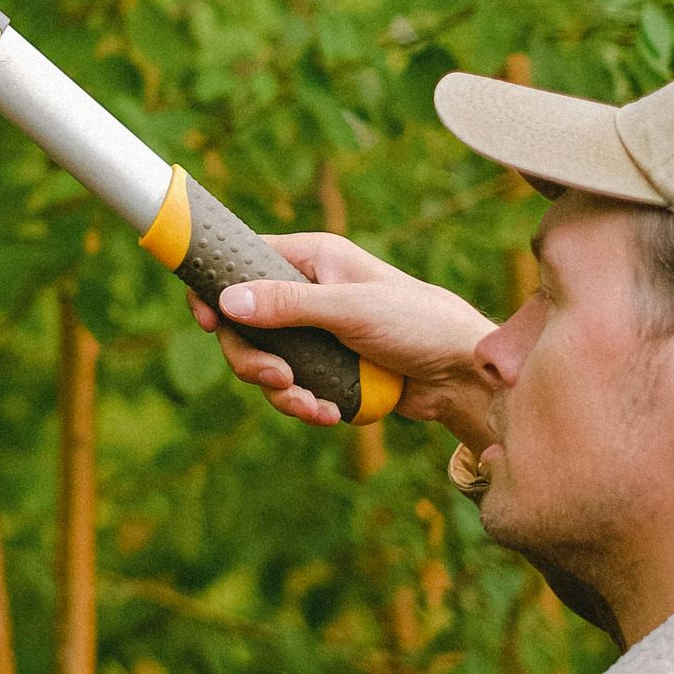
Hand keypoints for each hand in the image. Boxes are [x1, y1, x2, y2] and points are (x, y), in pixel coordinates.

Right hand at [185, 232, 495, 448]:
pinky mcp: (324, 368)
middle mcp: (306, 292)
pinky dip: (303, 403)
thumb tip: (227, 300)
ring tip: (314, 405)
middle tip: (278, 380)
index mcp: (311, 260)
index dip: (216, 288)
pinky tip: (331, 413)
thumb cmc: (421, 324)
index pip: (242, 260)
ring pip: (263, 361)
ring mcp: (313, 333)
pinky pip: (290, 387)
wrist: (465, 377)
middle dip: (253, 359)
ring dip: (282, 391)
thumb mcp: (351, 310)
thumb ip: (288, 305)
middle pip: (243, 323)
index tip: (207, 320)